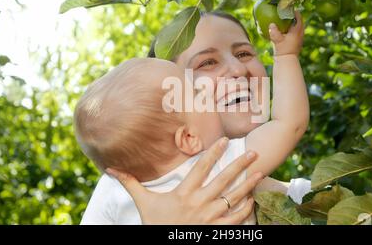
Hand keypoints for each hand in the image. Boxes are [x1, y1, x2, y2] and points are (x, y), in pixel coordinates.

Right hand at [106, 137, 263, 223]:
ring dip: (248, 184)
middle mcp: (199, 203)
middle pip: (223, 180)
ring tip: (260, 173)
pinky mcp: (216, 230)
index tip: (225, 141)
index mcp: (183, 193)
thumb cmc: (154, 224)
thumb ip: (130, 183)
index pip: (201, 169)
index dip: (213, 153)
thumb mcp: (143, 203)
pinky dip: (245, 209)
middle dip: (240, 165)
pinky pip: (235, 219)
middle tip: (254, 153)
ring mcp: (210, 218)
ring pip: (234, 198)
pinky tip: (252, 200)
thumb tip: (111, 169)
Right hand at [269, 11, 303, 55]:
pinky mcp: (296, 42)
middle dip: (292, 16)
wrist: (287, 61)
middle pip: (298, 20)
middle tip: (285, 12)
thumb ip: (274, 31)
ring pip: (296, 26)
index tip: (287, 7)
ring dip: (291, 23)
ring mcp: (299, 37)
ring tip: (284, 20)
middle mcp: (300, 32)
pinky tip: (283, 29)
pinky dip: (290, 28)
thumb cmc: (283, 50)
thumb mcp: (277, 40)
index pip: (298, 16)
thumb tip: (271, 24)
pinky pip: (294, 32)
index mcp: (298, 30)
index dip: (293, 10)